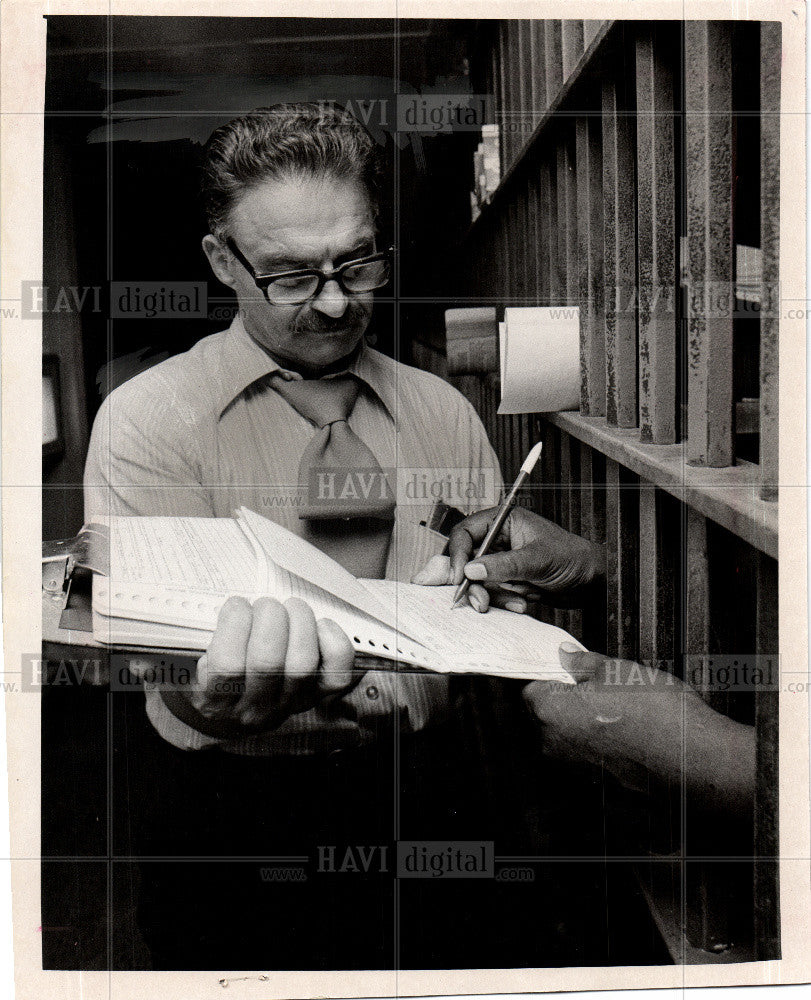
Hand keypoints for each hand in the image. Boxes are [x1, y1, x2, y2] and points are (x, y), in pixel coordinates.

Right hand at [131, 596, 358, 737]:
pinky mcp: (319, 696)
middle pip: (268, 663)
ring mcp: (289, 703)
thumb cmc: (202, 677)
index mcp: (214, 697)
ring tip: (289, 607)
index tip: (234, 605)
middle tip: (265, 603)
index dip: (235, 626)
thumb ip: (152, 659)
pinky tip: (320, 626)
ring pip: (303, 666)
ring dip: (301, 625)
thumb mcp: (171, 668)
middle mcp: (253, 706)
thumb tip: (130, 653)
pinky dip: (334, 645)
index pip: (227, 666)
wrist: (228, 713)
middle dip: (269, 620)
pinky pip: (337, 675)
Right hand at [412, 506, 604, 611]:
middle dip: (470, 581)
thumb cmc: (571, 558)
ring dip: (486, 595)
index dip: (457, 553)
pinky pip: (491, 592)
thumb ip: (503, 564)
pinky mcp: (506, 580)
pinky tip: (520, 603)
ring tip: (507, 603)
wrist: (590, 582)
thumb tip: (471, 569)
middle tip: (477, 599)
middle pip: (465, 558)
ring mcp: (501, 560)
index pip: (465, 532)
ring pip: (476, 579)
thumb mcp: (536, 560)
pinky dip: (500, 601)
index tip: (459, 575)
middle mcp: (498, 540)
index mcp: (502, 522)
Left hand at [523, 648, 754, 816]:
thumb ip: (582, 662)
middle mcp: (553, 743)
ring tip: (615, 703)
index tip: (567, 668)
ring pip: (566, 731)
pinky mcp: (595, 777)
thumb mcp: (615, 670)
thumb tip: (566, 655)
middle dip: (565, 695)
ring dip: (581, 717)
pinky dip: (597, 737)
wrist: (691, 755)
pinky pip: (586, 749)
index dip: (551, 674)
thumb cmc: (653, 712)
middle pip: (545, 712)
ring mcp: (573, 764)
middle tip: (596, 682)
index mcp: (548, 711)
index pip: (531, 687)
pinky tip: (623, 724)